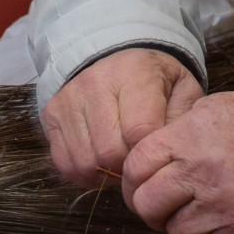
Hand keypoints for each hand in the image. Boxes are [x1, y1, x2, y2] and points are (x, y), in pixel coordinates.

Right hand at [41, 48, 203, 187]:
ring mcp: (68, 99)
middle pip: (109, 151)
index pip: (139, 131)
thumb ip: (180, 122)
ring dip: (105, 173)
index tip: (155, 154)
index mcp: (135, 72)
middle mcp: (95, 82)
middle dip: (127, 166)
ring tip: (120, 160)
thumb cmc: (156, 82)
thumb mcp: (182, 91)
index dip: (149, 153)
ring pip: (85, 162)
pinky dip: (83, 173)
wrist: (117, 60)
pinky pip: (63, 163)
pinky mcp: (50, 114)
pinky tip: (99, 161)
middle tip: (138, 161)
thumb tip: (166, 155)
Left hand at [121, 90, 233, 233]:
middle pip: (147, 206)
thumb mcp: (208, 112)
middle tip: (168, 204)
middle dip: (153, 208)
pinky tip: (231, 216)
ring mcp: (222, 206)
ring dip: (187, 224)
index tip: (142, 185)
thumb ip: (173, 135)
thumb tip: (143, 162)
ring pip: (177, 232)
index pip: (134, 168)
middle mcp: (200, 173)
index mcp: (187, 139)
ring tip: (210, 205)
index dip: (133, 181)